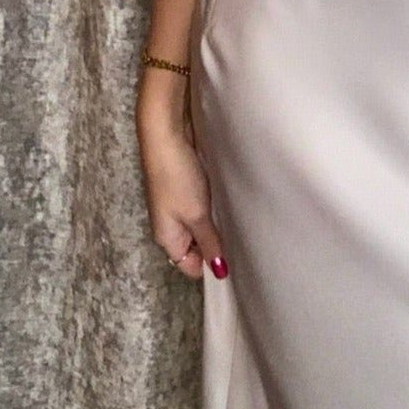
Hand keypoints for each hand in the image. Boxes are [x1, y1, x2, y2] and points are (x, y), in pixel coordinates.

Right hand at [136, 102, 226, 282]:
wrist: (165, 136)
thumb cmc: (176, 178)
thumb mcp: (196, 215)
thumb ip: (209, 242)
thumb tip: (219, 271)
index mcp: (166, 238)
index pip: (190, 266)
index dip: (210, 266)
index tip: (235, 259)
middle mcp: (169, 226)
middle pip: (195, 248)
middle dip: (216, 246)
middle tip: (243, 241)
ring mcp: (176, 207)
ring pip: (200, 227)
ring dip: (217, 225)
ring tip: (240, 223)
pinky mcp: (184, 190)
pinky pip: (201, 209)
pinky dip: (214, 209)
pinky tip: (230, 204)